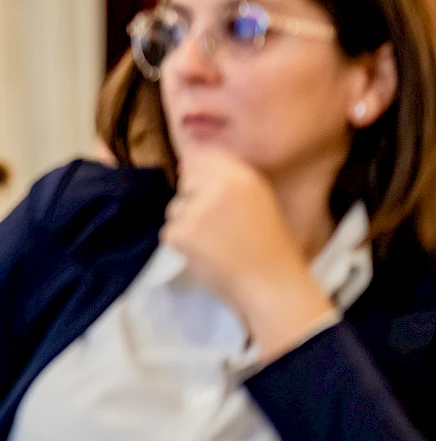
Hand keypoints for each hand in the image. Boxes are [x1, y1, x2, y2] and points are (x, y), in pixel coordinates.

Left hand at [162, 147, 335, 361]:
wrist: (271, 285)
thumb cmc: (268, 245)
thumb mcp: (257, 198)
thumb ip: (226, 178)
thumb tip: (184, 163)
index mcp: (241, 176)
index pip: (200, 156)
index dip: (199, 172)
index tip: (208, 192)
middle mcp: (218, 187)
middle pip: (185, 180)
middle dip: (193, 199)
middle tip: (217, 225)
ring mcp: (197, 210)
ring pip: (175, 207)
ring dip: (186, 222)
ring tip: (214, 242)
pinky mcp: (181, 234)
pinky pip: (170, 231)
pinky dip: (181, 244)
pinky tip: (205, 254)